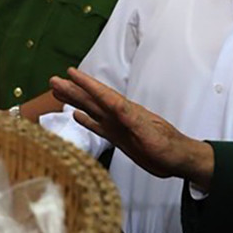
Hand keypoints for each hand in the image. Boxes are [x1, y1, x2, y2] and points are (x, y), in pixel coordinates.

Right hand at [49, 68, 212, 187]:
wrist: (178, 159)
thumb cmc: (168, 147)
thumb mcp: (150, 133)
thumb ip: (132, 119)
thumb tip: (116, 106)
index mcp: (126, 112)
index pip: (102, 94)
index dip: (86, 84)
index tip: (71, 73)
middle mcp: (119, 116)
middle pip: (92, 100)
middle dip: (73, 90)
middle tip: (53, 80)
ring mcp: (117, 126)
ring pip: (91, 110)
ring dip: (75, 101)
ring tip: (58, 92)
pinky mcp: (118, 137)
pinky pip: (98, 126)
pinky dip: (86, 120)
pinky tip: (76, 115)